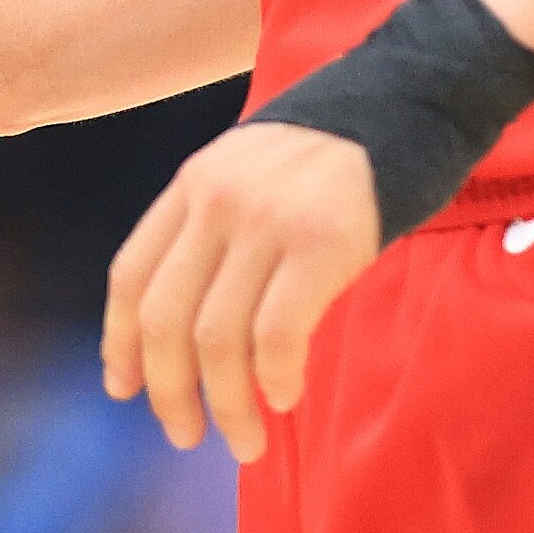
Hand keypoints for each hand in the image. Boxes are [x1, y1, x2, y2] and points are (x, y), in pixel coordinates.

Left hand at [102, 120, 378, 462]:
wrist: (413, 91)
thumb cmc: (340, 148)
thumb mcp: (254, 170)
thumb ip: (221, 227)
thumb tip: (203, 324)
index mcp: (192, 184)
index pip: (130, 274)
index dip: (119, 341)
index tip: (124, 388)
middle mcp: (216, 201)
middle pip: (164, 317)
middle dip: (169, 391)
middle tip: (187, 436)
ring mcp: (267, 221)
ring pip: (217, 338)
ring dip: (227, 405)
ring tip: (246, 441)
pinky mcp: (322, 243)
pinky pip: (277, 332)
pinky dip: (274, 378)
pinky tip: (285, 398)